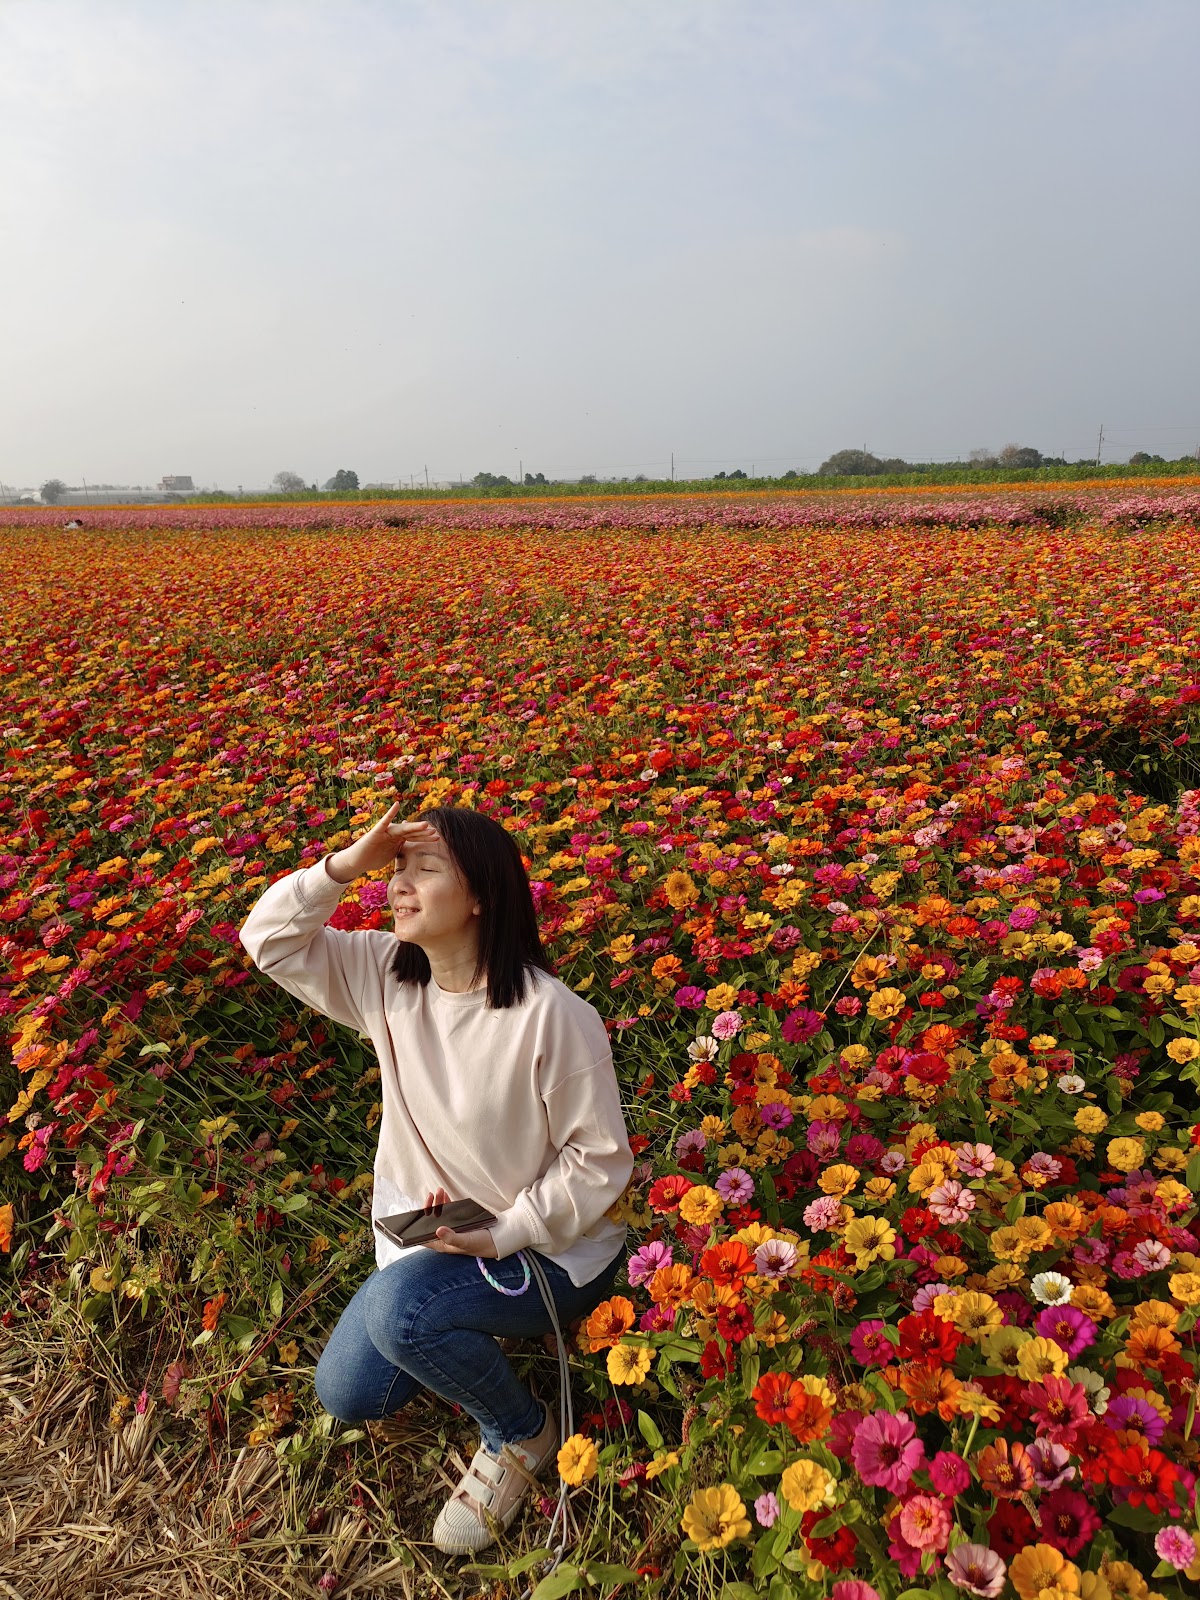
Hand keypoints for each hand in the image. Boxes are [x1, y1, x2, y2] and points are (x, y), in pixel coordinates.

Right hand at [326, 804, 441, 883]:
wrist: (357, 862)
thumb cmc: (373, 858)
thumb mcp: (392, 855)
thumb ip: (401, 850)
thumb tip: (412, 853)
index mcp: (398, 840)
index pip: (414, 838)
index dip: (425, 838)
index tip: (437, 838)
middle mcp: (393, 834)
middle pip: (411, 832)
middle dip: (423, 833)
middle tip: (436, 833)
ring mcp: (386, 832)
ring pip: (402, 829)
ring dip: (414, 827)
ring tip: (426, 825)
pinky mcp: (376, 832)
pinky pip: (384, 822)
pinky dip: (390, 814)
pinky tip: (397, 805)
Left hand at [417, 1186, 497, 1256]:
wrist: (494, 1240)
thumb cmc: (479, 1244)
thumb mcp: (465, 1242)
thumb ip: (451, 1237)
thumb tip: (438, 1230)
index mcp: (441, 1244)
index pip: (422, 1236)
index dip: (415, 1228)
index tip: (414, 1213)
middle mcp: (442, 1236)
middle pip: (429, 1222)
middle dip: (428, 1208)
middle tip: (431, 1196)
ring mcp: (449, 1228)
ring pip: (438, 1215)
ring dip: (437, 1203)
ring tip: (440, 1192)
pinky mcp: (456, 1222)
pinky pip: (447, 1211)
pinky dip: (445, 1203)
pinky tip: (445, 1196)